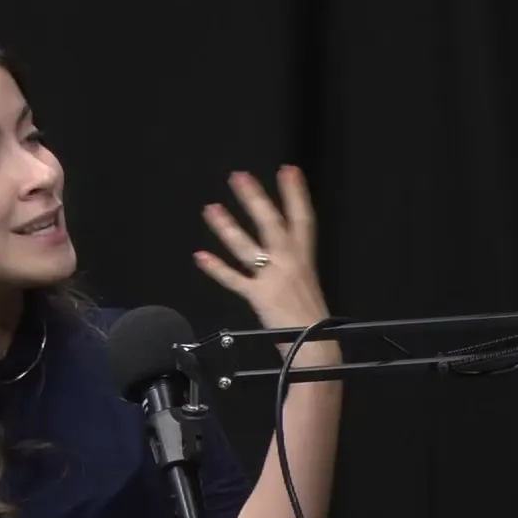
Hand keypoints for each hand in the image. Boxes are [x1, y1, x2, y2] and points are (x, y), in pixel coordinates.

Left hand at [195, 166, 329, 331]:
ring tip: (210, 208)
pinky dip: (216, 268)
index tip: (288, 170)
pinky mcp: (260, 296)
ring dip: (228, 226)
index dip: (295, 194)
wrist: (317, 347)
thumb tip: (282, 259)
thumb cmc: (314, 322)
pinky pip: (234, 279)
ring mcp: (274, 277)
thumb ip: (294, 269)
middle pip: (271, 223)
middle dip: (255, 198)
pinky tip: (200, 256)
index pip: (303, 219)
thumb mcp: (308, 286)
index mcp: (305, 259)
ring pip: (248, 246)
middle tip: (238, 176)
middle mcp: (291, 262)